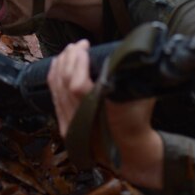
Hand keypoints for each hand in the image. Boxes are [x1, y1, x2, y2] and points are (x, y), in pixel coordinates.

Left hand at [47, 40, 163, 189]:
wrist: (131, 149)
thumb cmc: (138, 121)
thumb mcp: (141, 96)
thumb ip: (129, 76)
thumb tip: (127, 53)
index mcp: (99, 111)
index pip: (77, 84)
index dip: (78, 62)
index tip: (84, 46)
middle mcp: (80, 119)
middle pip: (64, 82)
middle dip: (69, 58)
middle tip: (78, 45)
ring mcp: (70, 124)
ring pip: (57, 89)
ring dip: (61, 65)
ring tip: (69, 51)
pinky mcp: (65, 125)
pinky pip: (54, 97)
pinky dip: (54, 79)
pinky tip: (57, 66)